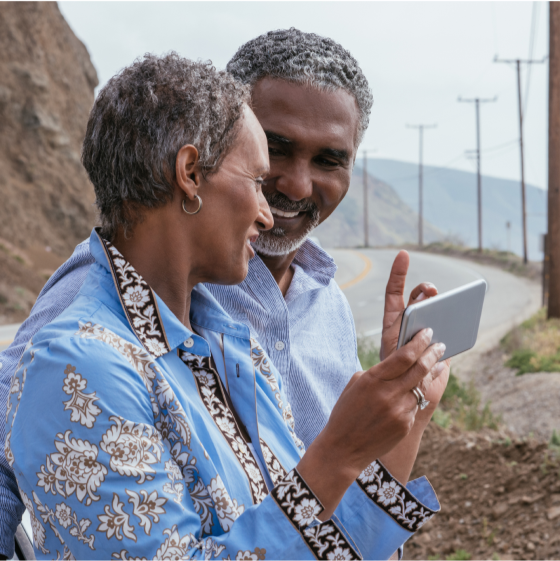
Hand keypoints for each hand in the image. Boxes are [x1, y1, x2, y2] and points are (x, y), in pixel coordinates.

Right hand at [297, 327, 445, 517]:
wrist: (343, 448)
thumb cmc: (346, 411)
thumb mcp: (356, 384)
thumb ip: (379, 372)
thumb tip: (400, 363)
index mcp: (373, 379)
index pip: (404, 355)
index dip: (419, 342)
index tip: (428, 332)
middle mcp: (388, 394)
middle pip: (420, 368)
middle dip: (432, 353)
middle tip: (441, 345)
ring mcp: (399, 411)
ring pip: (421, 387)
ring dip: (430, 373)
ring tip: (437, 364)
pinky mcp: (405, 425)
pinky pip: (415, 405)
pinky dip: (417, 396)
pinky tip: (418, 390)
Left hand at [379, 249, 449, 412]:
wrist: (409, 400)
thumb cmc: (395, 379)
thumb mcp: (395, 360)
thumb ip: (408, 345)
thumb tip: (430, 329)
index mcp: (394, 324)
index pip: (394, 294)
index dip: (398, 273)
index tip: (403, 254)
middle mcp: (412, 324)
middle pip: (420, 300)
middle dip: (426, 291)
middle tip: (431, 290)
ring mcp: (429, 333)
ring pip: (438, 312)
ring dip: (444, 306)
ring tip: (448, 304)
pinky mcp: (445, 345)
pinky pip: (453, 330)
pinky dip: (457, 325)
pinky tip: (460, 324)